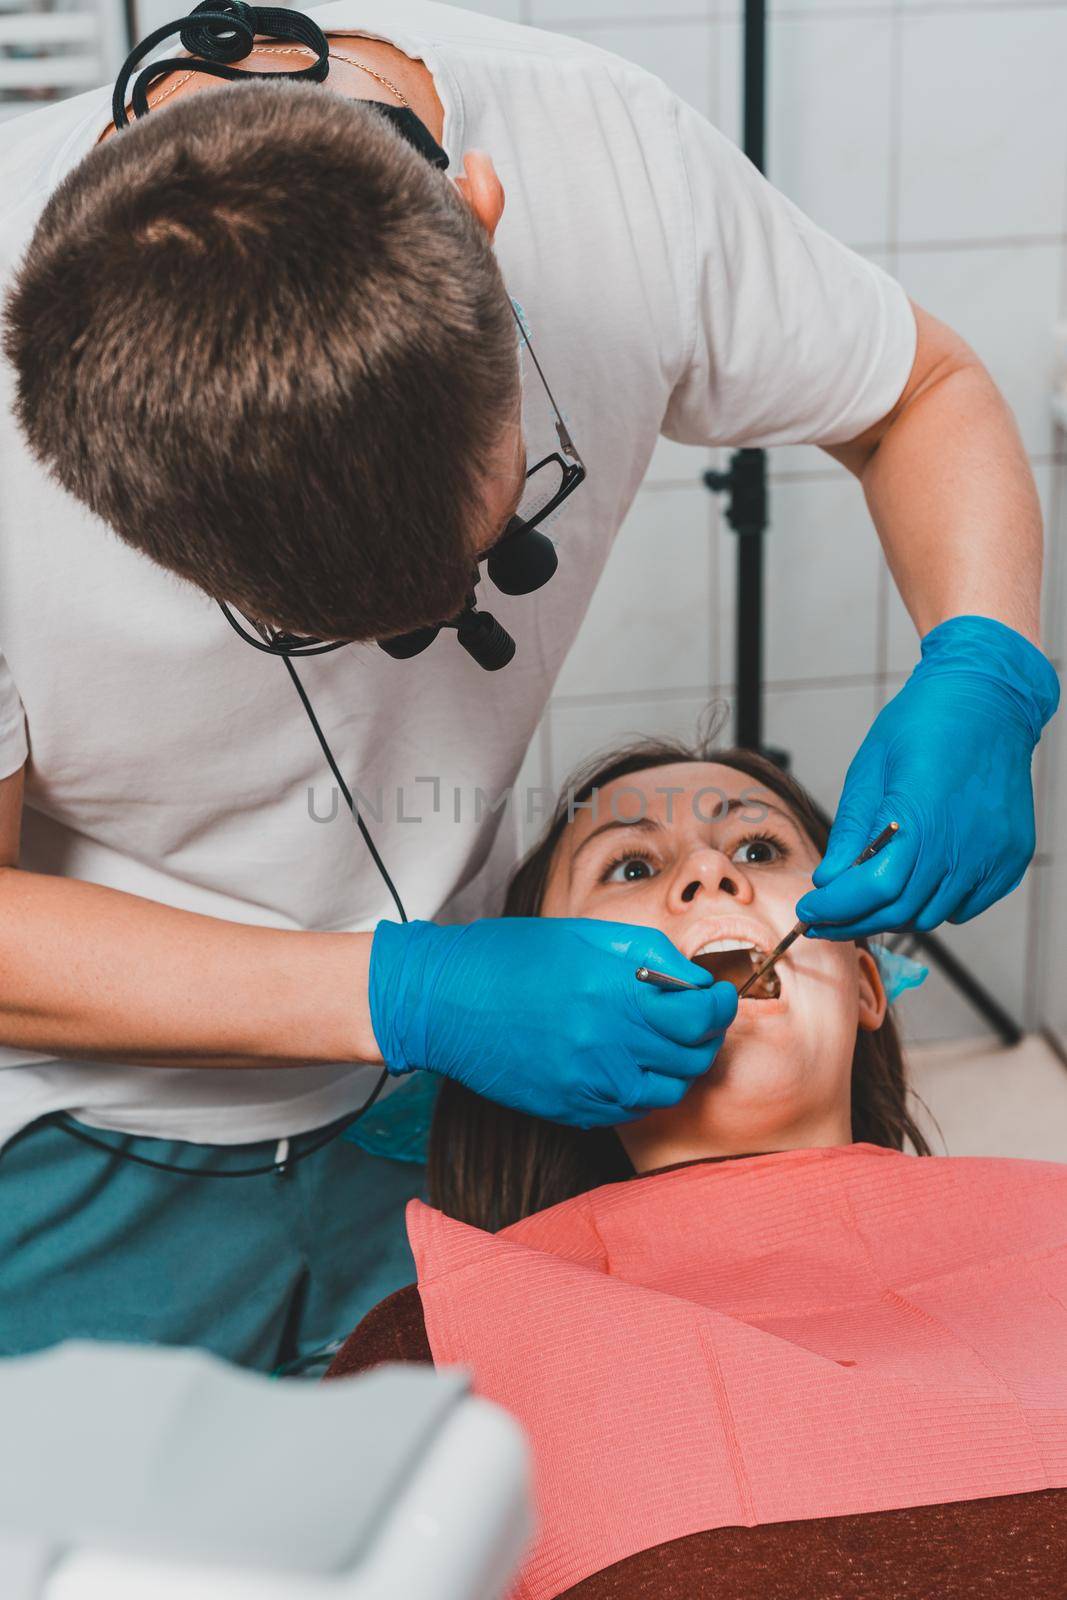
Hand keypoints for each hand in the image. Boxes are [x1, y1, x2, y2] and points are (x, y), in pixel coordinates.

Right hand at [368, 916, 737, 1126]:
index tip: (719, 996)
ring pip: (666, 1092)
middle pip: (691, 1057)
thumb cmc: (512, 957)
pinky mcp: (568, 1107)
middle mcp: (606, 1043)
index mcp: (614, 993)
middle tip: (693, 1018)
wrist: (446, 1000)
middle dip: (703, 1036)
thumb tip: (694, 980)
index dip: (721, 1006)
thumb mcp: (586, 936)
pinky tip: (624, 1063)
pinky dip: (639, 1090)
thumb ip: (650, 957)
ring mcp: (587, 1082)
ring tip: (659, 1043)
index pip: (700, 1015)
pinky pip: (628, 1111)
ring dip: (674, 1068)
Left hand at [795, 615, 1058, 939]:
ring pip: (933, 915)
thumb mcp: (870, 770)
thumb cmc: (924, 724)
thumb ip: (852, 831)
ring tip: (864, 902)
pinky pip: (966, 904)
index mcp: (921, 819)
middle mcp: (961, 845)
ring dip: (893, 916)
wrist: (988, 698)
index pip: (874, 890)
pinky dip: (935, 905)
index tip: (808, 911)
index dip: (836, 909)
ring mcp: (991, 855)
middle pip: (901, 911)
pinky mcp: (1011, 858)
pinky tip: (913, 886)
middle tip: (825, 917)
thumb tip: (829, 880)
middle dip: (854, 920)